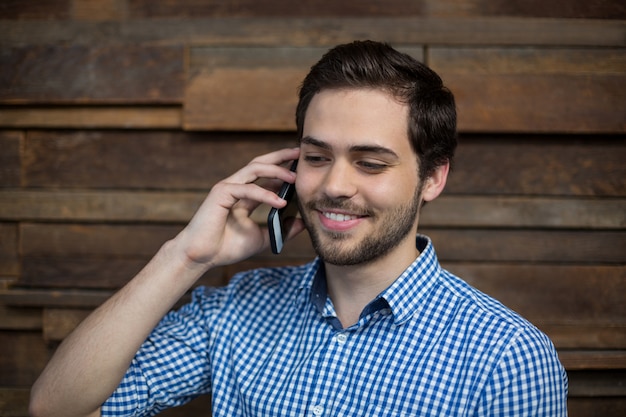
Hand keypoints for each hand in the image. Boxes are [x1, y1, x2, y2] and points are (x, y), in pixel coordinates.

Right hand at [173, 147, 303, 269]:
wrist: (202, 257)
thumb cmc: (227, 248)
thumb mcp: (263, 238)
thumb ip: (281, 230)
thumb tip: (304, 223)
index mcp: (245, 195)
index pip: (267, 176)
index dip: (284, 170)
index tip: (303, 168)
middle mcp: (236, 187)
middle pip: (261, 163)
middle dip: (281, 156)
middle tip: (300, 154)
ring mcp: (228, 187)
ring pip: (255, 169)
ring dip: (276, 171)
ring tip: (295, 177)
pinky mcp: (221, 193)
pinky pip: (247, 189)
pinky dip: (265, 194)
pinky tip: (280, 202)